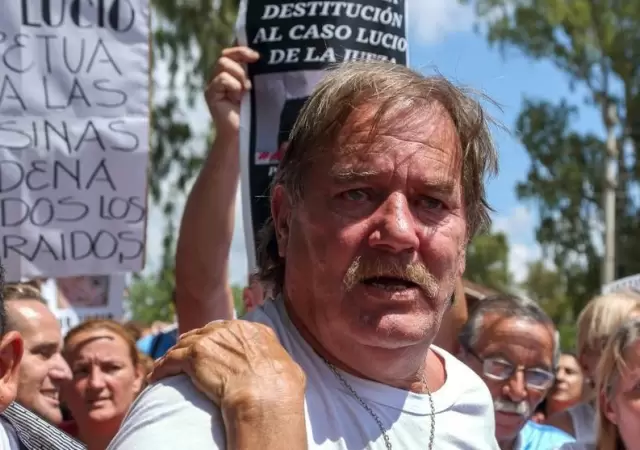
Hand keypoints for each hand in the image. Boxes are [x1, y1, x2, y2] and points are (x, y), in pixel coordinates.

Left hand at [148, 320, 305, 414]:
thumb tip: (282, 365)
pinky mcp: (192, 356)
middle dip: (194, 344)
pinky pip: (170, 360)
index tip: (212, 349)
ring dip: (175, 356)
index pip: (228, 329)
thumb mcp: (286, 364)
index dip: (217, 339)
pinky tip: (156, 378)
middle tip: (187, 358)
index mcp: (253, 330)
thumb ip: (276, 357)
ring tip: (167, 367)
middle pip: (204, 332)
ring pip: (185, 344)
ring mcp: (210, 340)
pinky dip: (161, 368)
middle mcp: (231, 329)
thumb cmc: (281, 387)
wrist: (264, 396)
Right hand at [205, 46, 259, 140]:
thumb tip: (269, 62)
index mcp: (234, 75)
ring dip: (238, 73)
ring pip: (222, 63)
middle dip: (241, 55)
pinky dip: (232, 84)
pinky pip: (221, 79)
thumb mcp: (261, 92)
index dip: (242, 48)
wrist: (244, 136)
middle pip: (226, 54)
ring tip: (247, 89)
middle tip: (255, 62)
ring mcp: (214, 85)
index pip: (233, 53)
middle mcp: (222, 77)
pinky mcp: (210, 94)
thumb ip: (261, 77)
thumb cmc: (257, 116)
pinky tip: (238, 97)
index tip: (257, 55)